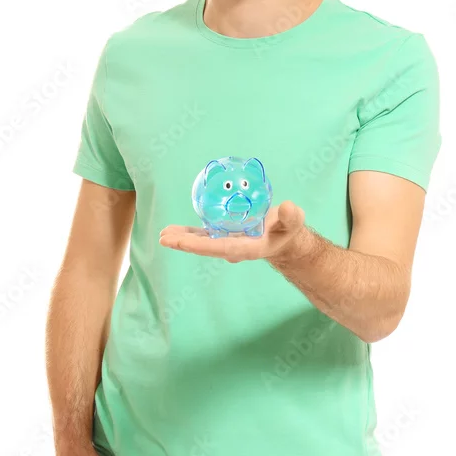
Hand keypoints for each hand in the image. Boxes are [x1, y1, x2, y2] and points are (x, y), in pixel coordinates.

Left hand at [158, 200, 306, 263]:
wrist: (285, 238)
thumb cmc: (288, 230)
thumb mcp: (293, 222)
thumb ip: (290, 217)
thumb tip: (288, 207)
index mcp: (247, 248)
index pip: (221, 248)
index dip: (202, 246)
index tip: (184, 244)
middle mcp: (233, 248)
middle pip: (205, 247)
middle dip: (185, 244)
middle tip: (164, 239)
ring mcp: (227, 242)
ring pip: (201, 242)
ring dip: (182, 239)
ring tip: (163, 235)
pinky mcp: (224, 235)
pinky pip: (204, 235)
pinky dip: (189, 233)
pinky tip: (174, 230)